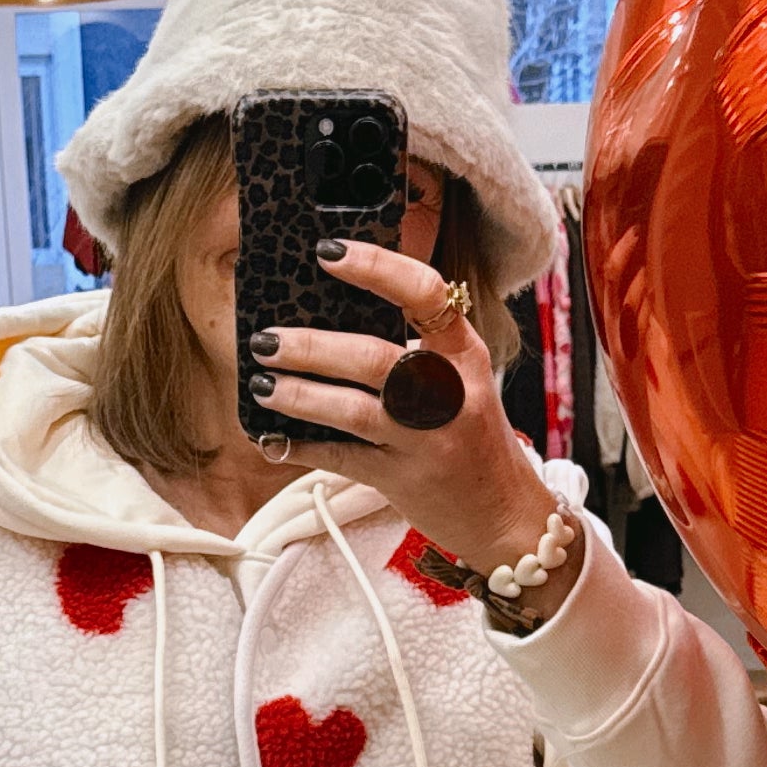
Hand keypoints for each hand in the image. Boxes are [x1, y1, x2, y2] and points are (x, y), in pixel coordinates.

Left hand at [247, 239, 578, 612]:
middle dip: (311, 347)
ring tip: (262, 385)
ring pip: (352, 411)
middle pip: (374, 358)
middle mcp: (449, 393)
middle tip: (266, 340)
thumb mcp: (462, 379)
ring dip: (299, 395)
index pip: (426, 293)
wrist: (504, 513)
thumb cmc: (471, 436)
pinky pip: (342, 460)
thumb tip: (334, 317)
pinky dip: (303, 448)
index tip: (328, 252)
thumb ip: (419, 347)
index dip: (375, 267)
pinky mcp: (404, 480)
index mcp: (464, 354)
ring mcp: (426, 440)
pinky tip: (273, 440)